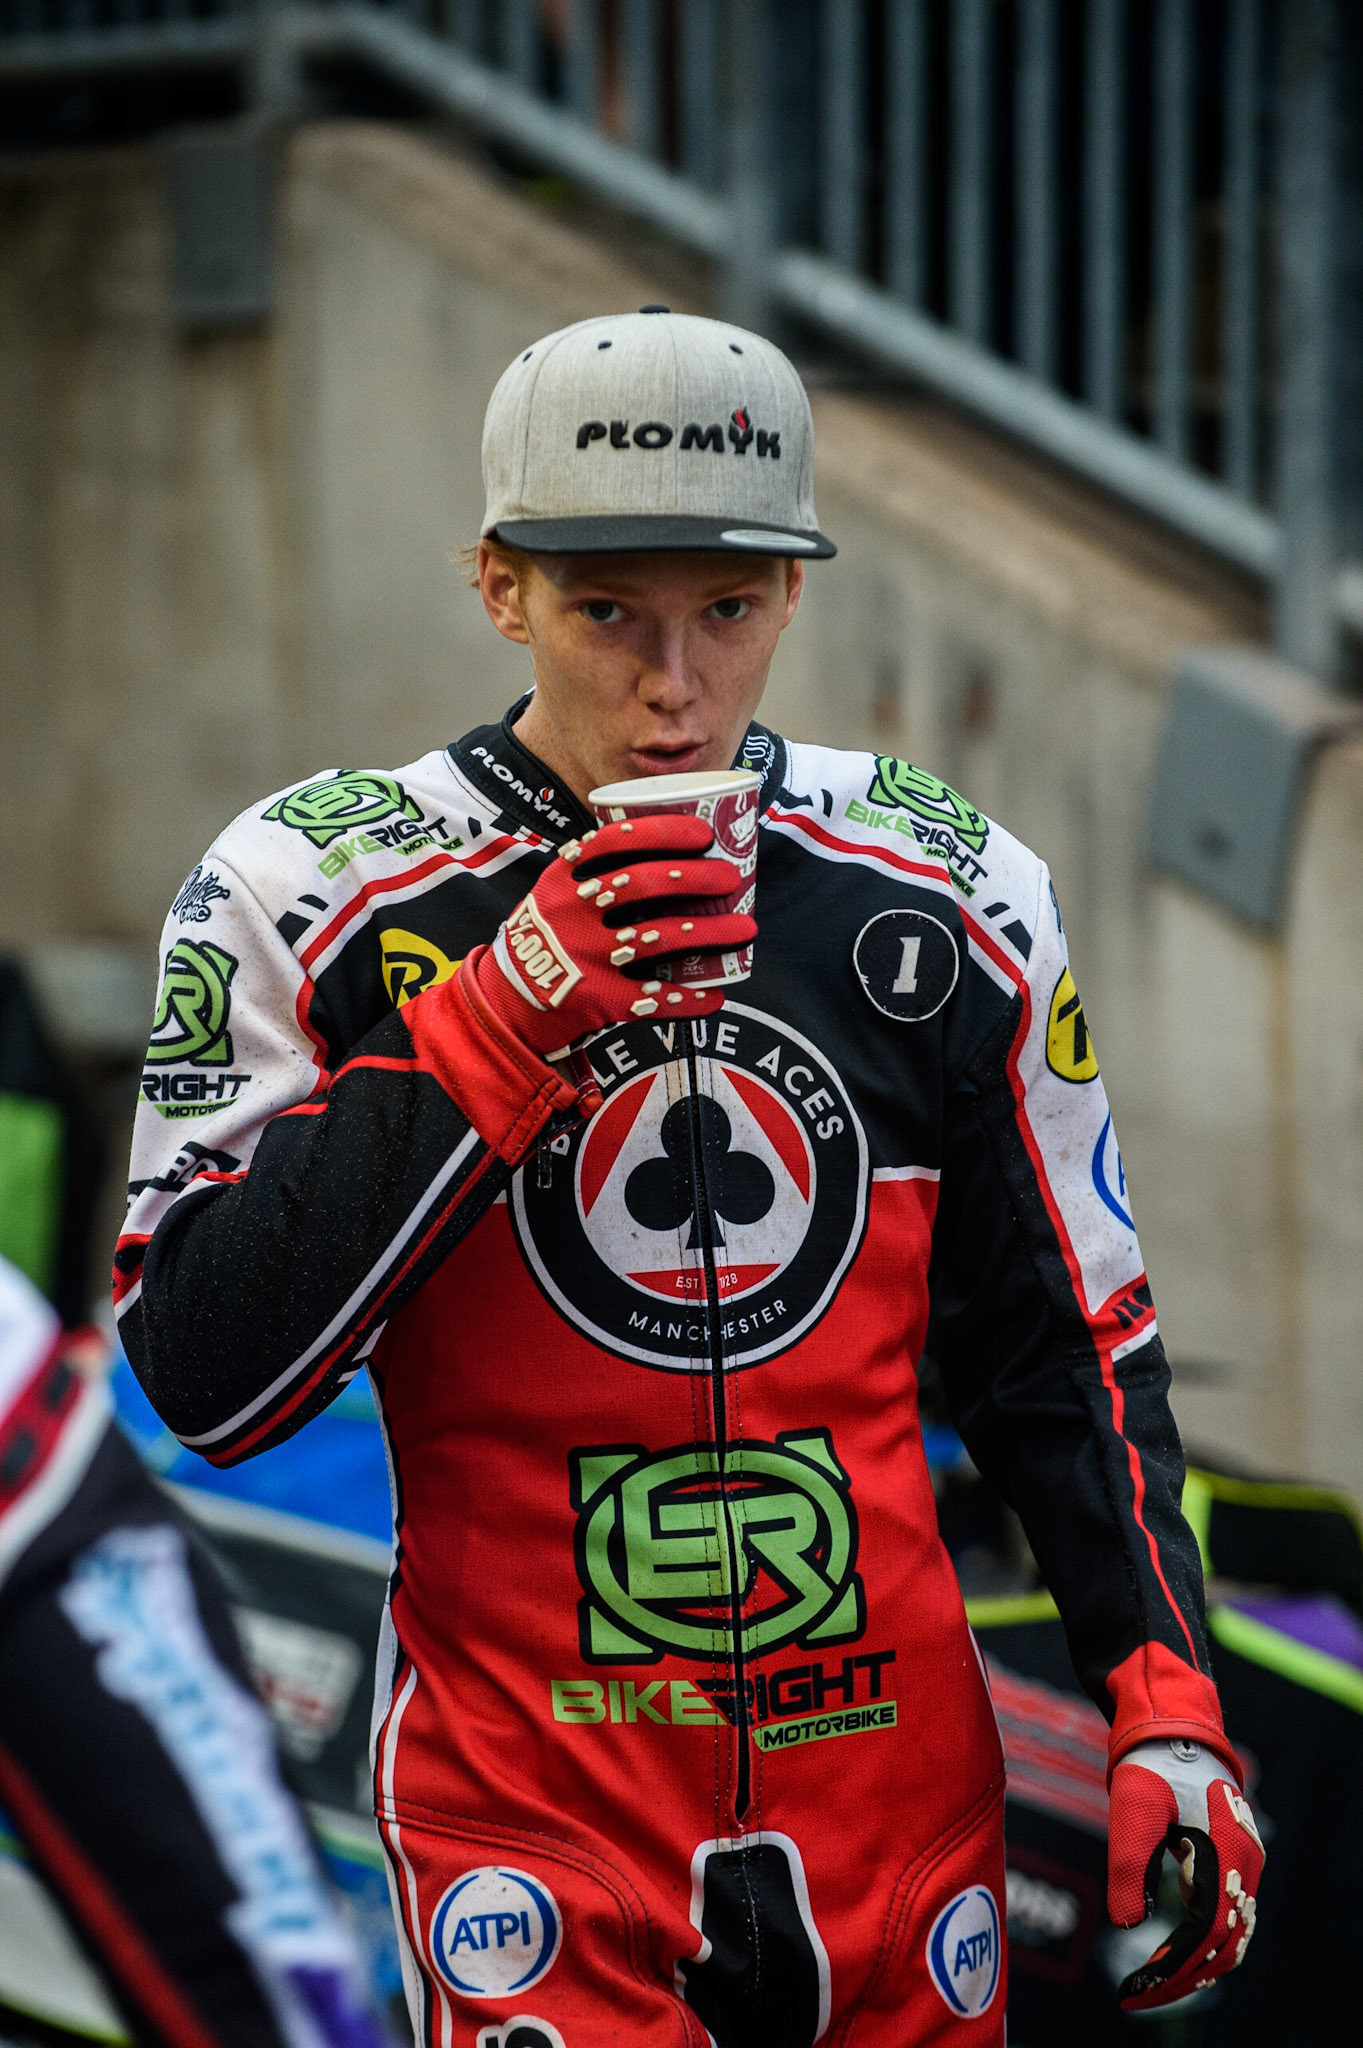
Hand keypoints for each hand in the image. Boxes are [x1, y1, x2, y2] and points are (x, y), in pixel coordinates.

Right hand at [465, 815, 755, 1061]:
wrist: (505, 1003)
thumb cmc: (544, 940)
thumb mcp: (552, 895)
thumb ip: (593, 873)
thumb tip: (662, 846)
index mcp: (564, 878)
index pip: (616, 841)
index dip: (665, 833)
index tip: (703, 833)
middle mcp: (573, 913)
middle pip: (643, 884)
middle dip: (696, 878)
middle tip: (732, 878)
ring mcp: (585, 956)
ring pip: (659, 938)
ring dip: (710, 933)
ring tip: (745, 929)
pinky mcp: (597, 999)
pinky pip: (654, 999)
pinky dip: (690, 999)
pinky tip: (717, 996)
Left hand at [1108, 1737, 1264, 2009]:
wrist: (1174, 1729)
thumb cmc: (1150, 1764)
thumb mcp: (1132, 1805)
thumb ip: (1130, 1861)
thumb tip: (1128, 1924)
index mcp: (1225, 1853)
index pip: (1206, 1932)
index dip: (1172, 1966)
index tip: (1135, 1985)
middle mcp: (1245, 1866)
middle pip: (1224, 1946)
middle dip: (1181, 1978)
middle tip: (1136, 1995)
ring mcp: (1245, 1868)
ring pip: (1231, 1938)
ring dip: (1195, 1969)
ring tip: (1151, 1986)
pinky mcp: (1234, 1867)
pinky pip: (1228, 1921)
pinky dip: (1204, 1949)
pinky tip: (1172, 1960)